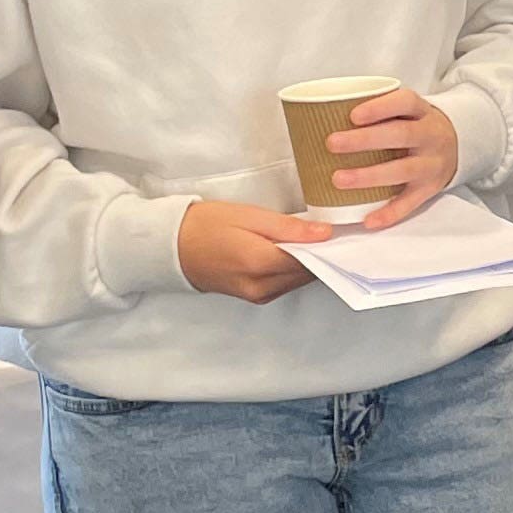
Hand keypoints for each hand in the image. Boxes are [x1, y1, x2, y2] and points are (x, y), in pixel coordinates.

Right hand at [177, 200, 330, 302]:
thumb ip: (288, 227)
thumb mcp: (248, 215)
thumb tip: (325, 234)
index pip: (309, 260)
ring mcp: (257, 295)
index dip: (328, 247)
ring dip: (308, 263)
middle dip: (320, 255)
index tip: (341, 232)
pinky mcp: (253, 297)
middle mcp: (261, 286)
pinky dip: (293, 270)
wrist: (171, 247)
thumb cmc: (206, 224)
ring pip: (297, 281)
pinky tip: (293, 252)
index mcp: (259, 263)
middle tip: (330, 232)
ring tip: (311, 239)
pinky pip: (284, 285)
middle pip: (306, 274)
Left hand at [315, 85, 460, 230]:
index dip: (379, 108)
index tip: (352, 115)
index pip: (405, 102)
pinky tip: (367, 219)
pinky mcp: (430, 189)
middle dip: (365, 140)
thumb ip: (377, 111)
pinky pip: (410, 203)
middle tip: (332, 143)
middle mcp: (430, 136)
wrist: (457, 146)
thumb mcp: (406, 111)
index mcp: (422, 112)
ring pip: (403, 170)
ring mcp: (432, 164)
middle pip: (401, 135)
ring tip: (339, 179)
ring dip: (370, 176)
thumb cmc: (416, 126)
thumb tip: (320, 113)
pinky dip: (389, 213)